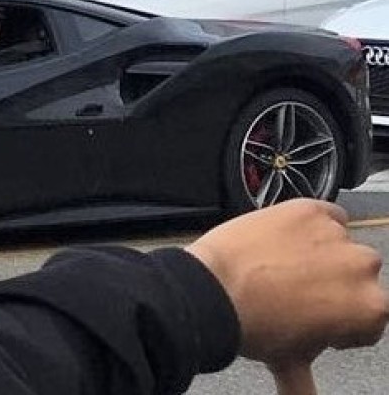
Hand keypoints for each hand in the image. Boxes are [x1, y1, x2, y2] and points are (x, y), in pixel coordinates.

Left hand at [186, 200, 388, 369]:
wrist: (214, 289)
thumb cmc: (255, 326)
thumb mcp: (291, 363)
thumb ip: (305, 388)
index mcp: (371, 308)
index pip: (369, 316)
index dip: (340, 321)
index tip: (316, 321)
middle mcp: (362, 267)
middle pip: (356, 276)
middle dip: (332, 285)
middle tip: (295, 295)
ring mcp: (336, 235)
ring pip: (338, 245)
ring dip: (319, 254)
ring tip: (282, 269)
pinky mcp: (310, 209)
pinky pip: (325, 213)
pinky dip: (311, 223)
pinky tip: (286, 239)